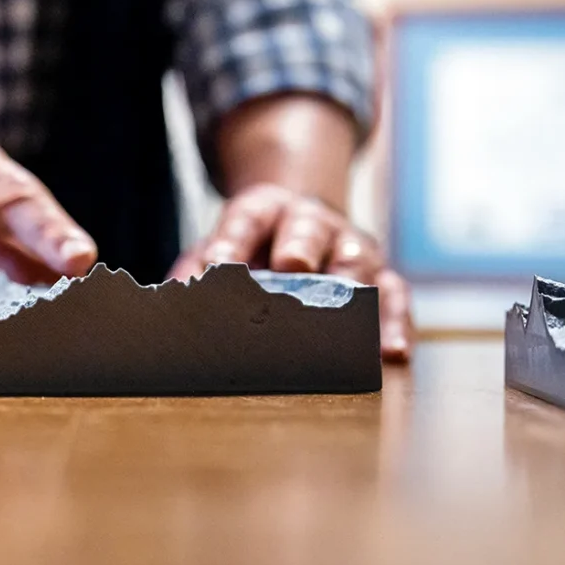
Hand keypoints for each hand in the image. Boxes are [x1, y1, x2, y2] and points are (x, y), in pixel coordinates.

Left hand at [172, 186, 411, 360]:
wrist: (297, 220)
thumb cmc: (250, 251)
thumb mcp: (218, 252)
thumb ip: (194, 276)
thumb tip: (168, 308)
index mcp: (264, 212)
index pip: (246, 219)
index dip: (232, 239)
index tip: (218, 262)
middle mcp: (312, 222)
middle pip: (308, 228)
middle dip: (299, 246)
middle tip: (291, 266)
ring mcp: (350, 246)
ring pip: (356, 256)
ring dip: (352, 282)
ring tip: (349, 313)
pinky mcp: (380, 274)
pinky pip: (395, 294)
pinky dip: (396, 322)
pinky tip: (391, 352)